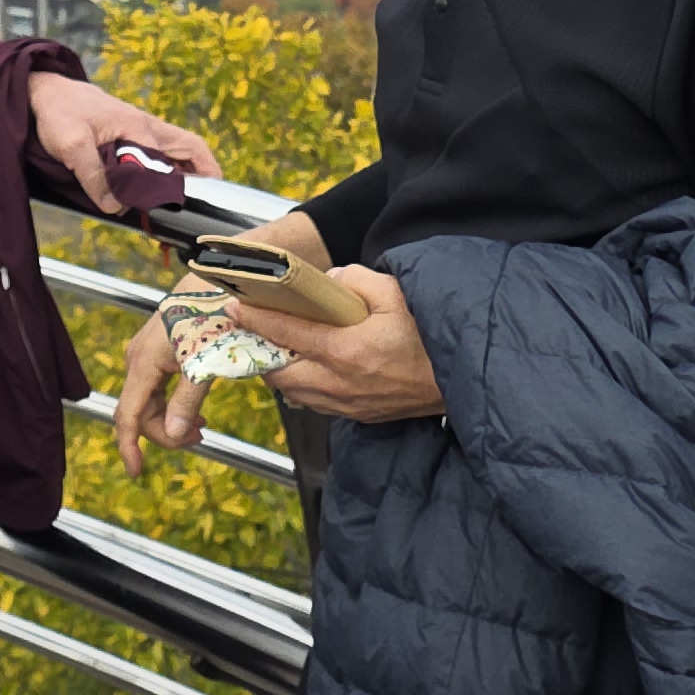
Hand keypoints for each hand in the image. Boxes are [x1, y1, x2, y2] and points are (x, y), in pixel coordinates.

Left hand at [27, 73, 219, 214]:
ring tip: (194, 197)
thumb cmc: (58, 112)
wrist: (43, 91)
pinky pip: (161, 150)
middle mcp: (146, 126)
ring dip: (189, 170)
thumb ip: (94, 177)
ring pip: (178, 148)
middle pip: (189, 148)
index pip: (168, 164)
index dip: (176, 188)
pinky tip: (165, 183)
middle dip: (204, 173)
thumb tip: (116, 206)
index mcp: (138, 128)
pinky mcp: (130, 132)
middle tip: (212, 200)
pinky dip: (172, 166)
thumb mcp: (72, 146)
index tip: (181, 209)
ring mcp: (140, 128)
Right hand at [113, 303, 213, 473]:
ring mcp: (146, 354)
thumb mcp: (203, 363)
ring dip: (172, 419)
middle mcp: (137, 360)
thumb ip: (188, 401)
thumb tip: (175, 434)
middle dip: (165, 432)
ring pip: (150, 400)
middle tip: (199, 439)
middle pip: (141, 412)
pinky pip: (158, 387)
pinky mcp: (158, 349)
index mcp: (143, 364)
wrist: (215, 280)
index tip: (135, 472)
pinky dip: (174, 403)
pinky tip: (194, 410)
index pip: (127, 416)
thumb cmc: (210, 315)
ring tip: (200, 427)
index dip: (129, 446)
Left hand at [241, 268, 443, 422]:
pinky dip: (301, 388)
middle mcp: (338, 383)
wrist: (460, 379)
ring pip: (292, 393)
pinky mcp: (357, 415)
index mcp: (345, 350)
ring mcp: (346, 404)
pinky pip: (314, 404)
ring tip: (277, 350)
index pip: (285, 334)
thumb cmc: (430, 335)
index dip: (255, 320)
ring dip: (279, 372)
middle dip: (260, 352)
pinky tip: (306, 370)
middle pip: (278, 372)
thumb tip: (330, 280)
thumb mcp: (396, 292)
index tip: (235, 308)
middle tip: (253, 332)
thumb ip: (356, 279)